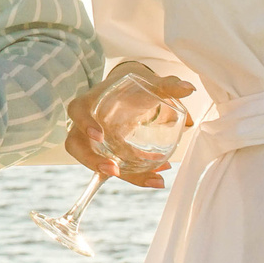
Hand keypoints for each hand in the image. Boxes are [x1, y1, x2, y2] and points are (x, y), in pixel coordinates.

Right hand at [62, 61, 194, 189]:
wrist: (129, 93)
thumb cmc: (134, 86)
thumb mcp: (150, 83)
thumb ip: (168, 85)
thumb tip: (188, 88)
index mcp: (91, 101)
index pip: (77, 110)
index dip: (84, 123)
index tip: (100, 136)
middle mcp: (85, 124)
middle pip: (75, 145)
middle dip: (90, 161)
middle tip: (113, 170)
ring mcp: (93, 142)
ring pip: (95, 163)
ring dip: (121, 175)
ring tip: (152, 179)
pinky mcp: (106, 154)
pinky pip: (115, 168)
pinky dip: (137, 176)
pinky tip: (158, 177)